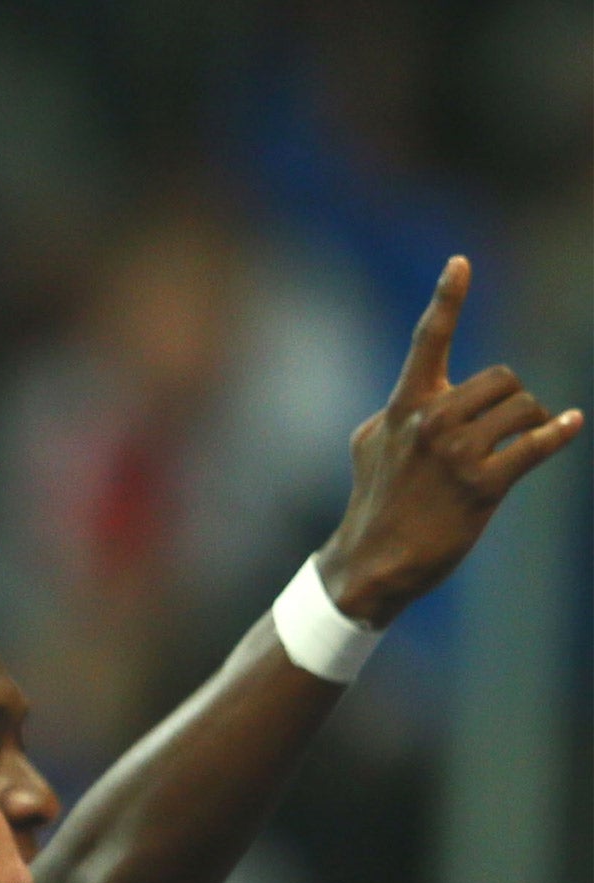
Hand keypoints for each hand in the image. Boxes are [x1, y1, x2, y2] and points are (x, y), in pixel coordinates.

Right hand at [319, 256, 582, 627]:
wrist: (372, 561)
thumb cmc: (376, 502)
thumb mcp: (373, 447)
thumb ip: (403, 414)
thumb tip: (422, 401)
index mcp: (403, 407)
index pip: (428, 341)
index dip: (447, 299)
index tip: (461, 262)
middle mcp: (429, 422)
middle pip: (503, 379)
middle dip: (513, 400)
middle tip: (506, 428)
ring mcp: (455, 454)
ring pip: (523, 408)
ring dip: (531, 423)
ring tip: (519, 445)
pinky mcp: (481, 485)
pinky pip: (535, 445)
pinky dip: (558, 433)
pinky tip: (569, 426)